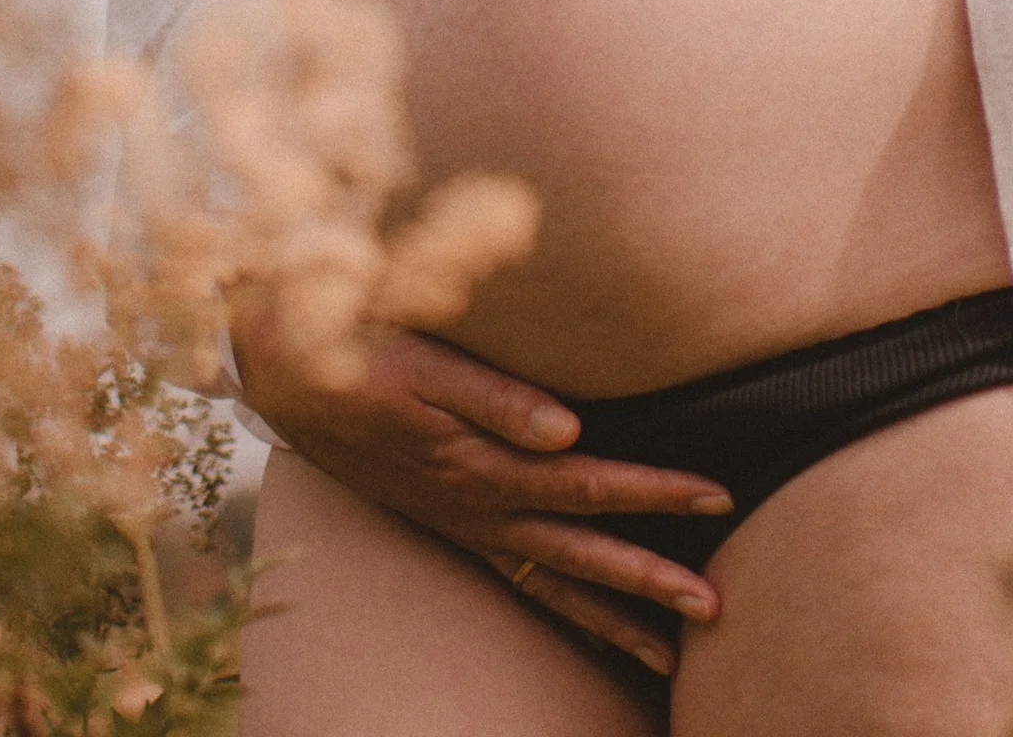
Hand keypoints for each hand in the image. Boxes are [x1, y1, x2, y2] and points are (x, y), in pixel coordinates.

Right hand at [233, 314, 731, 674]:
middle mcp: (481, 509)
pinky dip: (567, 607)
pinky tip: (598, 626)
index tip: (720, 494)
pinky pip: (523, 580)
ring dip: (614, 617)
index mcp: (484, 468)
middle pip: (582, 555)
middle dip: (650, 584)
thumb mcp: (427, 365)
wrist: (292, 376)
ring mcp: (468, 524)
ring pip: (554, 582)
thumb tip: (568, 429)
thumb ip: (498, 397)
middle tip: (716, 609)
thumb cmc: (368, 355)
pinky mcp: (456, 523)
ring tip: (671, 655)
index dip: (656, 491)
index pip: (590, 484)